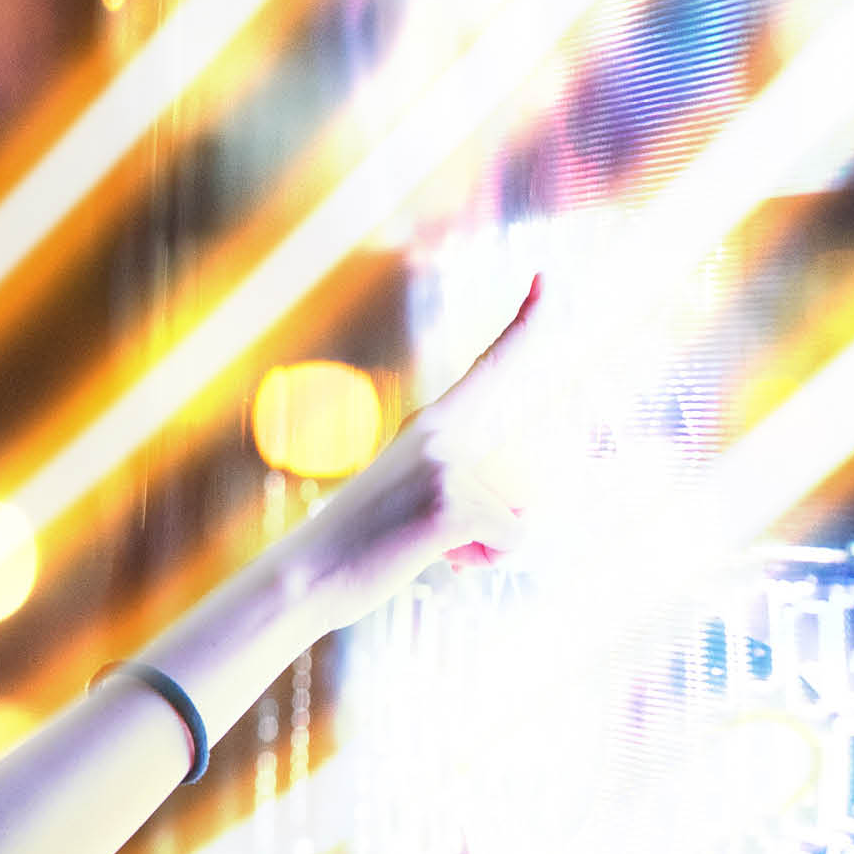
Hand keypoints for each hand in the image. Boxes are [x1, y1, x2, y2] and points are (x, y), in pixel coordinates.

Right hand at [277, 277, 546, 630]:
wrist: (305, 574)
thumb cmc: (361, 543)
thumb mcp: (411, 494)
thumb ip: (462, 486)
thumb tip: (524, 516)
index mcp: (430, 423)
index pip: (491, 365)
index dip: (529, 322)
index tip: (548, 279)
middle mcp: (440, 433)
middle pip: (526, 472)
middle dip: (502, 520)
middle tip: (434, 538)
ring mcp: (446, 464)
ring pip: (517, 515)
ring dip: (485, 545)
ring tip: (424, 547)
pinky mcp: (454, 503)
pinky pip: (512, 540)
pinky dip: (485, 561)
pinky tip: (437, 558)